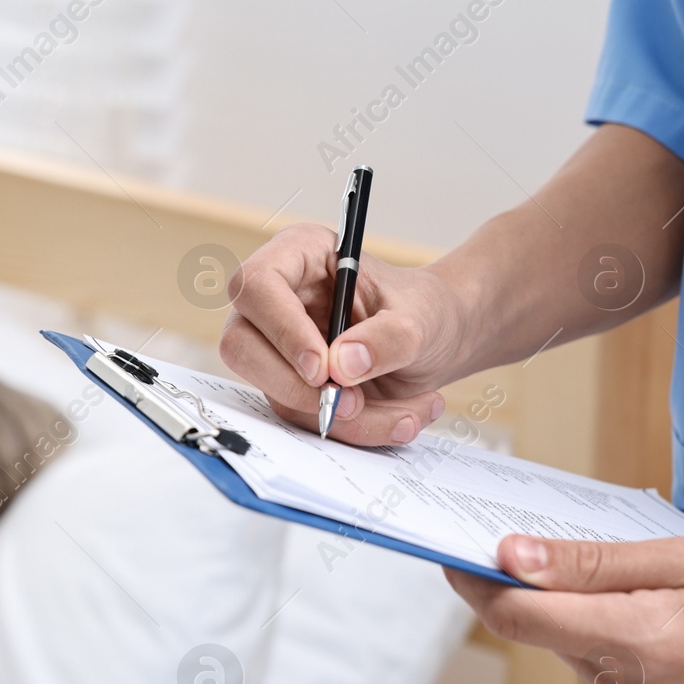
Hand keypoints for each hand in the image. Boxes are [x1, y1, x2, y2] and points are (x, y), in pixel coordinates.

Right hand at [220, 223, 471, 444]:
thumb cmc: (426, 310)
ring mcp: (277, 346)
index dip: (280, 328)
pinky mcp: (289, 384)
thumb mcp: (422, 318)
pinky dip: (352, 429)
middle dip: (296, 386)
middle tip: (354, 402)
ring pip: (275, 393)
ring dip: (342, 417)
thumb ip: (387, 338)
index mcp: (300, 255)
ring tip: (407, 412)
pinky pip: (302, 416)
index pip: (257, 285)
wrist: (440, 342)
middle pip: (242, 346)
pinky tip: (399, 417)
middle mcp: (277, 300)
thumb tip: (342, 366)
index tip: (321, 367)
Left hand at [445, 534, 683, 683]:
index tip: (452, 558)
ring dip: (594, 624)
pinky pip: (609, 682)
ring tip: (662, 601)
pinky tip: (672, 636)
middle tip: (587, 558)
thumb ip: (590, 564)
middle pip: (548, 633)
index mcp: (630, 641)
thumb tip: (512, 556)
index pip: (516, 616)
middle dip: (553, 595)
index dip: (475, 585)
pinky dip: (621, 652)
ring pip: (579, 657)